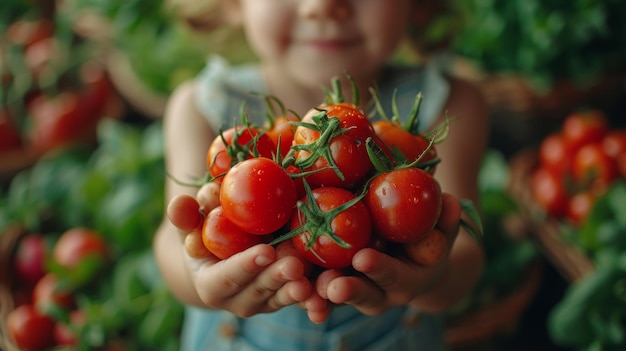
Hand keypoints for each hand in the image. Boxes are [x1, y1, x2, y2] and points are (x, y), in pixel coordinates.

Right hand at [166, 184, 323, 317]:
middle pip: (259, 291)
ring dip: (298, 290)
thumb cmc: (205, 229)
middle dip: (277, 278)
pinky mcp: (285, 297)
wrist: (225, 249)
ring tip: (312, 279)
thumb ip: (184, 214)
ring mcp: (264, 302)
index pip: (226, 278)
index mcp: (212, 284)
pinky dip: (315, 298)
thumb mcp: (192, 221)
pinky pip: (302, 300)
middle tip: (294, 264)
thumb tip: (180, 203)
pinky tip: (327, 290)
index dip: (245, 266)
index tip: (265, 252)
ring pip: (282, 298)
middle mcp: (238, 300)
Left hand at [314, 193, 461, 315]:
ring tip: (302, 290)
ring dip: (319, 296)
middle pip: (363, 296)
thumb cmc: (429, 240)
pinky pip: (320, 291)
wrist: (417, 265)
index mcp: (406, 280)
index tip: (363, 259)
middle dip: (347, 291)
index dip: (380, 270)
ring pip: (337, 298)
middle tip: (331, 285)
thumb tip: (452, 201)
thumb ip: (447, 220)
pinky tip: (288, 285)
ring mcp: (357, 291)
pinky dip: (305, 292)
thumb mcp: (441, 230)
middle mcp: (381, 293)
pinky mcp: (336, 285)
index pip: (394, 277)